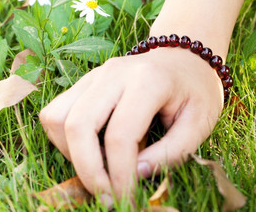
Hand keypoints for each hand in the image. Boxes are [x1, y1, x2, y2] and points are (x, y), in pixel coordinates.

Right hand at [39, 47, 223, 199]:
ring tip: (98, 172)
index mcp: (148, 81)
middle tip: (108, 198)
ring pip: (56, 117)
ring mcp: (94, 75)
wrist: (184, 57)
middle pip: (78, 125)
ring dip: (70, 154)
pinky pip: (56, 112)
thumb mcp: (199, 123)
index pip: (120, 136)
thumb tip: (136, 175)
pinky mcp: (84, 82)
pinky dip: (64, 140)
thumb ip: (172, 152)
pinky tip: (90, 151)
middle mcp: (113, 73)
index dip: (120, 176)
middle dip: (88, 171)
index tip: (129, 201)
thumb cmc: (196, 91)